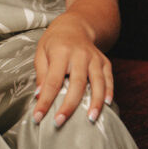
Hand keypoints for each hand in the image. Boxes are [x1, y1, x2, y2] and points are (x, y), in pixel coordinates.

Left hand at [33, 12, 113, 126]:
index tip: (38, 117)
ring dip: (95, 102)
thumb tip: (39, 96)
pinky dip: (109, 91)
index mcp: (61, 52)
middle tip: (59, 122)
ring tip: (91, 119)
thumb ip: (41, 74)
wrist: (75, 25)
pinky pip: (109, 78)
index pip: (52, 81)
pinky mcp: (105, 62)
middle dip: (69, 105)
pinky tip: (107, 105)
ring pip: (98, 82)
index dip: (45, 100)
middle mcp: (80, 54)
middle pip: (77, 83)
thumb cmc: (55, 42)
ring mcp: (94, 58)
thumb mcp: (41, 52)